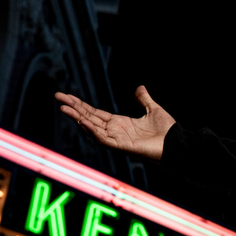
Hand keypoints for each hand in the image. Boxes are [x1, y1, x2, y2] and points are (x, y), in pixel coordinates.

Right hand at [56, 86, 174, 160]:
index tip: (67, 96)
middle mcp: (116, 132)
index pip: (95, 113)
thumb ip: (144, 99)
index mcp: (120, 124)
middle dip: (73, 108)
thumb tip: (140, 87)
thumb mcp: (153, 110)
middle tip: (58, 98)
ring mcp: (118, 140)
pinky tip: (84, 122)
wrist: (178, 144)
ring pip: (92, 129)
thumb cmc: (168, 132)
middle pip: (89, 118)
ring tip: (64, 108)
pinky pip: (104, 140)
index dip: (81, 105)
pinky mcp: (123, 147)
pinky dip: (93, 131)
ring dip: (78, 118)